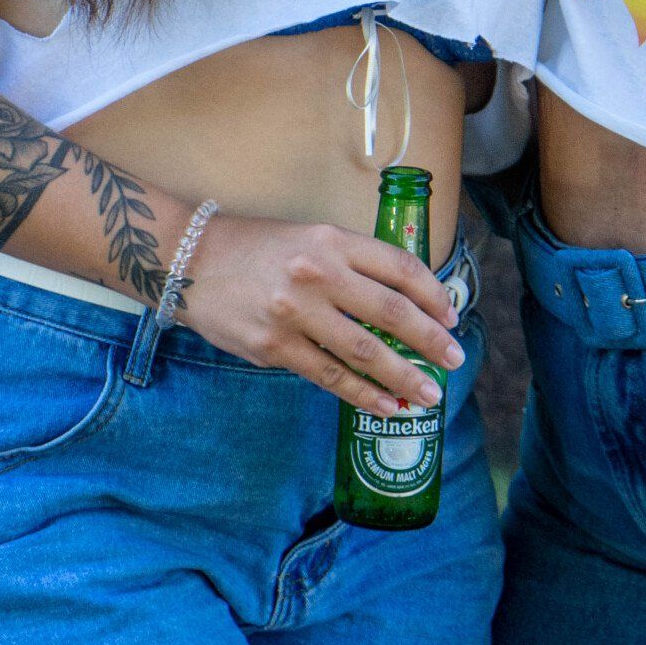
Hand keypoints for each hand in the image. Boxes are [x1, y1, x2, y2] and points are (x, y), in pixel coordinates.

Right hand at [179, 213, 464, 415]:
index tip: (451, 316)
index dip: (433, 295)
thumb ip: (352, 265)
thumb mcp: (310, 238)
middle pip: (391, 312)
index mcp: (332, 241)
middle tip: (455, 359)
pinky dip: (363, 395)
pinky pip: (330, 377)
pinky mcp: (273, 347)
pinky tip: (386, 405)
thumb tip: (403, 307)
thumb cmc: (257, 250)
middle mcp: (317, 274)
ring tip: (430, 395)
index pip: (399, 268)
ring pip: (365, 352)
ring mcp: (295, 314)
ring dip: (404, 377)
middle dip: (430, 340)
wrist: (190, 262)